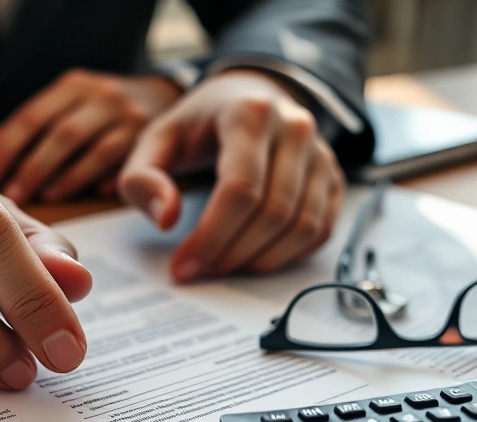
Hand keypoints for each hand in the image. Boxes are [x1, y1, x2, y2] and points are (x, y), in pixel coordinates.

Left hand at [0, 69, 180, 203]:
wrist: (164, 96)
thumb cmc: (102, 108)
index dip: (8, 148)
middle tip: (13, 195)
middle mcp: (101, 97)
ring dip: (67, 178)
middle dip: (34, 167)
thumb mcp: (67, 104)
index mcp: (73, 86)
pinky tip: (91, 194)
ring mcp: (130, 118)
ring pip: (94, 151)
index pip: (32, 116)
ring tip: (45, 198)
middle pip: (61, 134)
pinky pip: (127, 164)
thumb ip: (29, 125)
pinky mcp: (152, 140)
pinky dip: (107, 180)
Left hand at [118, 69, 345, 281]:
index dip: (211, 236)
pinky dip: (288, 255)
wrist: (249, 96)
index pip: (240, 189)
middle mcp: (295, 129)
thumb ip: (143, 177)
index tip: (184, 265)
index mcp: (249, 114)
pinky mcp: (333, 178)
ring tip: (224, 264)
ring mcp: (321, 154)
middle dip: (232, 253)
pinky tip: (254, 256)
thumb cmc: (201, 123)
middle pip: (272, 213)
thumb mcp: (157, 140)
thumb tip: (166, 220)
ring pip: (303, 226)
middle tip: (201, 269)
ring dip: (260, 260)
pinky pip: (321, 230)